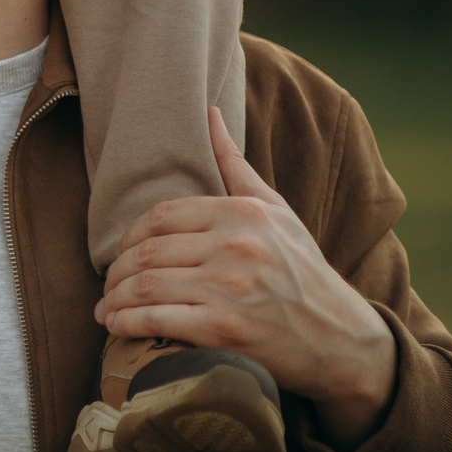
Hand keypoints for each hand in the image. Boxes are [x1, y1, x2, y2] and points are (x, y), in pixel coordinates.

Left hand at [97, 109, 397, 448]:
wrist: (344, 339)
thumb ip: (235, 165)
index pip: (160, 217)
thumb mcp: (277, 211)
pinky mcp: (224, 329)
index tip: (123, 253)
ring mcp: (229, 289)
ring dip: (114, 299)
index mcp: (243, 214)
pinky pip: (155, 320)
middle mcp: (235, 246)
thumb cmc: (304, 271)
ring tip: (106, 309)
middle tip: (108, 284)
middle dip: (116, 271)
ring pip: (145, 285)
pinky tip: (116, 326)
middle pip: (147, 252)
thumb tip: (209, 112)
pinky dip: (125, 323)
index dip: (130, 236)